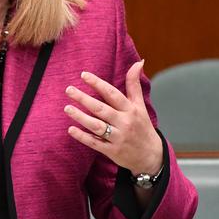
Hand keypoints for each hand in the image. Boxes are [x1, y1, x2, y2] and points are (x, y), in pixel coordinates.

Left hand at [64, 60, 161, 174]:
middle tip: (68, 90)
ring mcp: (118, 137)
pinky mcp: (112, 151)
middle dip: (84, 99)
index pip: (112, 94)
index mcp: (131, 109)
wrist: (151, 156)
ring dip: (80, 117)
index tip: (83, 75)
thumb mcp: (140, 105)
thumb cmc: (142, 126)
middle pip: (101, 109)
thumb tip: (139, 62)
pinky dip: (83, 137)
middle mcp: (124, 122)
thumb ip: (134, 84)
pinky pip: (95, 143)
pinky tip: (70, 129)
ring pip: (96, 126)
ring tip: (67, 108)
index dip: (98, 84)